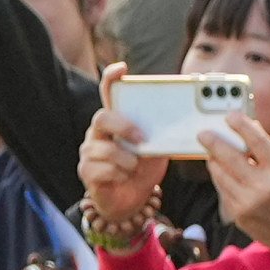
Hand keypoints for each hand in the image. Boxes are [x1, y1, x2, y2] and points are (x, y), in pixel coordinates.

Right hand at [77, 72, 171, 225]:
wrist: (131, 201)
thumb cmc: (143, 169)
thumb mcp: (158, 149)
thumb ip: (162, 135)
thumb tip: (183, 122)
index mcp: (116, 121)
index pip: (109, 94)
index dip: (112, 78)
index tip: (122, 68)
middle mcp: (98, 133)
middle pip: (102, 117)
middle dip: (124, 127)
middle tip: (142, 139)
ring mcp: (89, 151)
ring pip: (105, 148)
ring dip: (127, 160)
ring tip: (134, 167)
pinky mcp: (86, 171)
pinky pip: (103, 169)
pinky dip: (120, 174)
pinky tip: (124, 177)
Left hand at [207, 114, 269, 265]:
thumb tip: (250, 129)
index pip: (256, 141)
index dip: (240, 125)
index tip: (229, 116)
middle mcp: (263, 186)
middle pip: (227, 156)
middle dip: (212, 141)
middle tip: (203, 133)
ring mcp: (247, 201)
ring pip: (219, 172)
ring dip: (214, 160)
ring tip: (213, 152)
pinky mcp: (237, 214)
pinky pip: (221, 188)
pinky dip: (221, 177)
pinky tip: (224, 172)